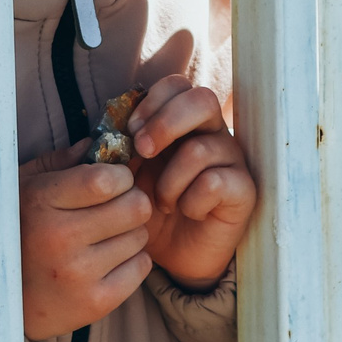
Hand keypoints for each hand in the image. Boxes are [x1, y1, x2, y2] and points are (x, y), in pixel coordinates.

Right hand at [18, 142, 152, 339]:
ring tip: (106, 237)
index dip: (120, 176)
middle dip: (132, 201)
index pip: (106, 180)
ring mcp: (79, 274)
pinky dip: (133, 261)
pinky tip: (109, 261)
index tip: (113, 181)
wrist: (4, 302)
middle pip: (134, 206)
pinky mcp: (95, 303)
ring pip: (140, 236)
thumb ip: (63, 161)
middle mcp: (60, 238)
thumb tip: (104, 139)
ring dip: (130, 233)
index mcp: (42, 203)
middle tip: (116, 208)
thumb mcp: (25, 187)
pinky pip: (142, 267)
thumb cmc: (17, 232)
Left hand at [124, 76, 257, 291]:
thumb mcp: (126, 176)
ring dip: (170, 180)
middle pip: (202, 99)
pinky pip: (214, 183)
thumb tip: (98, 136)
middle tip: (143, 151)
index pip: (177, 85)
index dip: (152, 101)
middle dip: (165, 124)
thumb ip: (116, 150)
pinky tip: (187, 212)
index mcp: (184, 122)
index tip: (129, 131)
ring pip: (200, 148)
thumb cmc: (150, 209)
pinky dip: (191, 201)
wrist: (174, 256)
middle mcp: (212, 133)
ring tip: (162, 202)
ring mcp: (231, 160)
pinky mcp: (243, 190)